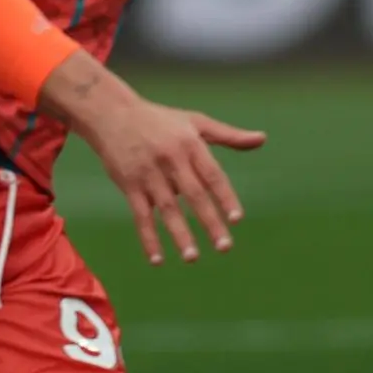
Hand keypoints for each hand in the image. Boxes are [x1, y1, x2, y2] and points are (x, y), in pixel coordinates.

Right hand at [73, 95, 265, 265]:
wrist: (110, 113)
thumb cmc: (159, 120)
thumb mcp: (194, 122)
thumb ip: (229, 136)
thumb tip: (262, 139)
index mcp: (189, 144)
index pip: (212, 174)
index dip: (224, 196)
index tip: (236, 218)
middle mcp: (170, 158)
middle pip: (193, 194)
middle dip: (209, 221)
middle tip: (225, 247)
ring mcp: (148, 172)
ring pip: (167, 208)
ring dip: (179, 234)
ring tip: (192, 257)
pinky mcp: (129, 184)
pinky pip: (140, 215)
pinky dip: (148, 238)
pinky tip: (157, 259)